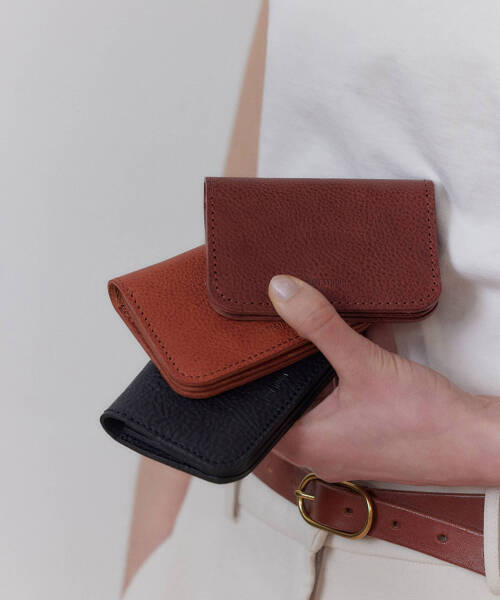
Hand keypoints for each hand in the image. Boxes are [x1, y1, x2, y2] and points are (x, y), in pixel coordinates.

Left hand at [268, 275, 499, 485]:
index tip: (249, 347)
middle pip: (285, 401)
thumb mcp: (363, 363)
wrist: (477, 441)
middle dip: (288, 366)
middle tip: (277, 333)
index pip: (254, 410)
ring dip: (318, 369)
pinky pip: (342, 402)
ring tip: (310, 336)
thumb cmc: (423, 419)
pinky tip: (353, 345)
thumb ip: (320, 325)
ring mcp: (343, 447)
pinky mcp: (366, 437)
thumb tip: (281, 291)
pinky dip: (343, 376)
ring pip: (316, 399)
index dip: (250, 377)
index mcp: (305, 443)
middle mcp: (318, 451)